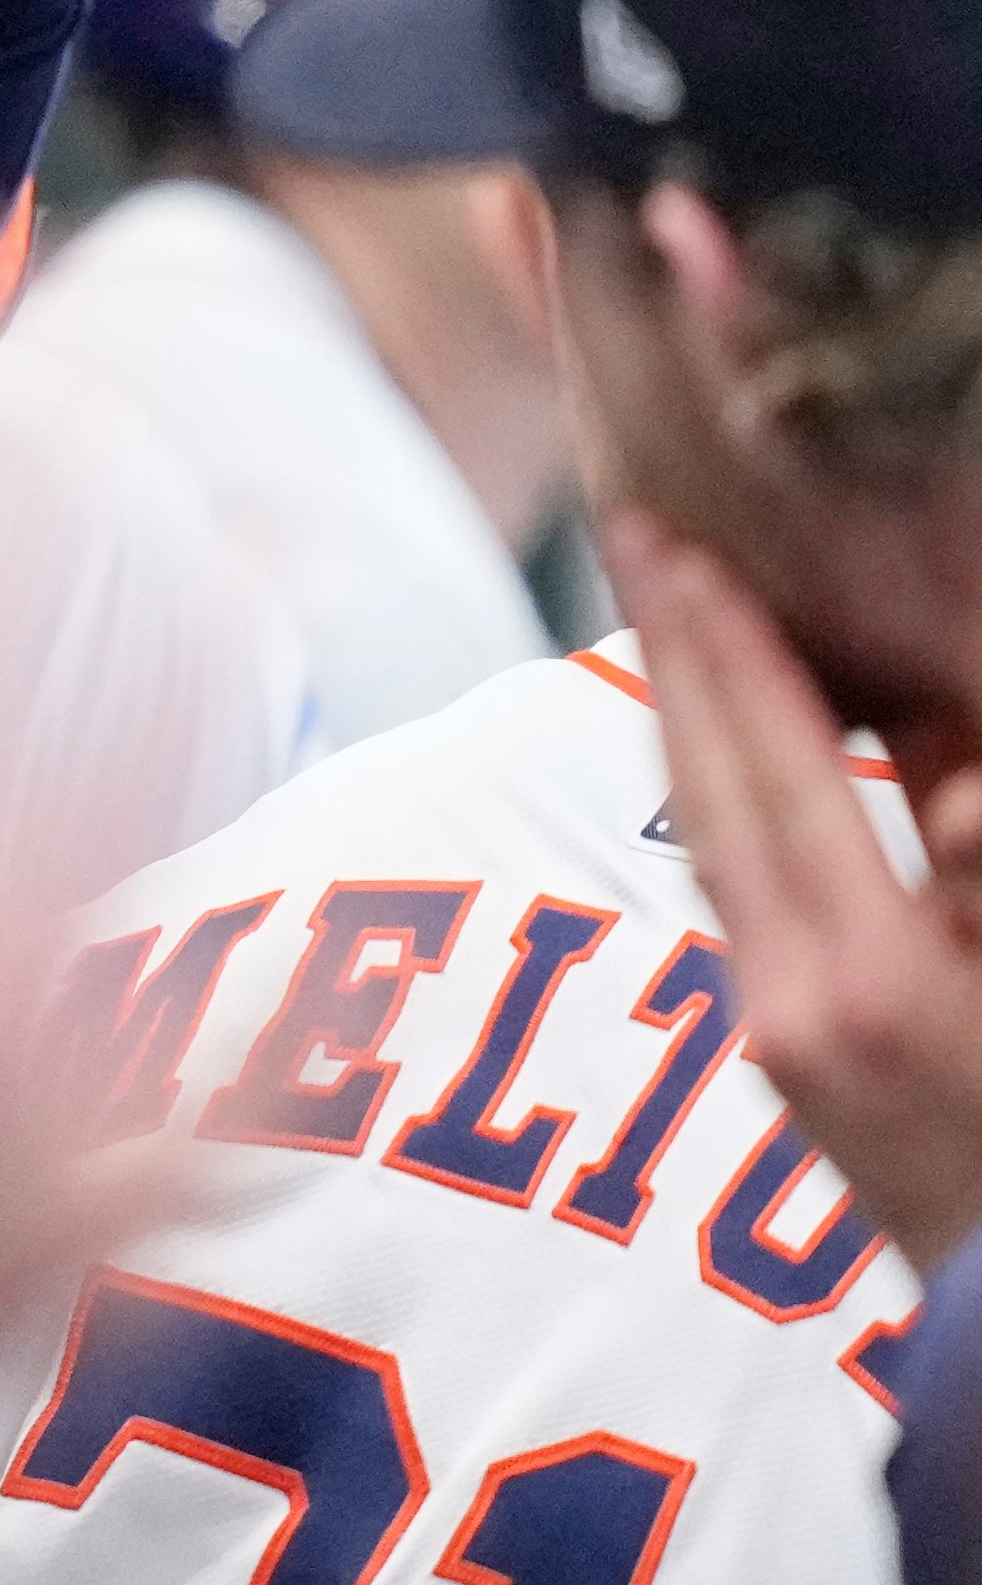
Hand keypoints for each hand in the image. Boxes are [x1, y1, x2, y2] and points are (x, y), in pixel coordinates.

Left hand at [604, 507, 981, 1267]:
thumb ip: (979, 872)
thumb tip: (936, 790)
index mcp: (864, 983)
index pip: (778, 774)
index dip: (735, 650)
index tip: (679, 539)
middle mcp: (787, 1007)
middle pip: (712, 789)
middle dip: (681, 651)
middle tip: (637, 524)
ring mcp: (772, 1038)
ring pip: (709, 836)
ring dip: (691, 714)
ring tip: (674, 601)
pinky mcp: (779, 1059)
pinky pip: (733, 888)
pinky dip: (724, 794)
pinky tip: (729, 739)